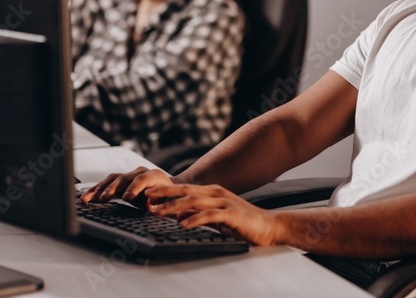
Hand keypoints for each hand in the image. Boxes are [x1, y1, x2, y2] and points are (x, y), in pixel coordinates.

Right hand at [80, 166, 173, 203]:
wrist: (167, 190)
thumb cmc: (168, 198)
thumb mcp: (167, 201)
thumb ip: (160, 202)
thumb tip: (150, 205)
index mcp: (155, 176)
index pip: (142, 179)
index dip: (134, 188)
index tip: (126, 198)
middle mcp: (141, 172)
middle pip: (124, 178)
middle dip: (112, 188)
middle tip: (104, 199)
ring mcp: (129, 175)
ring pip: (112, 179)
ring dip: (99, 189)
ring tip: (88, 199)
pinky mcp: (121, 181)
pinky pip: (106, 183)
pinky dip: (96, 190)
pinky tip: (86, 198)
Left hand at [145, 184, 278, 246]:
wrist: (268, 226)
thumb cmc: (242, 223)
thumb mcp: (216, 217)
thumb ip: (198, 214)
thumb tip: (179, 216)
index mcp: (212, 192)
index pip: (185, 189)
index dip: (166, 191)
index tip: (149, 194)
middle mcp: (217, 193)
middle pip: (187, 192)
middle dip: (165, 194)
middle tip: (147, 199)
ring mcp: (225, 202)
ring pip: (195, 202)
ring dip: (175, 206)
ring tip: (159, 212)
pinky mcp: (232, 214)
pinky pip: (210, 215)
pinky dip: (195, 219)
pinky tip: (184, 224)